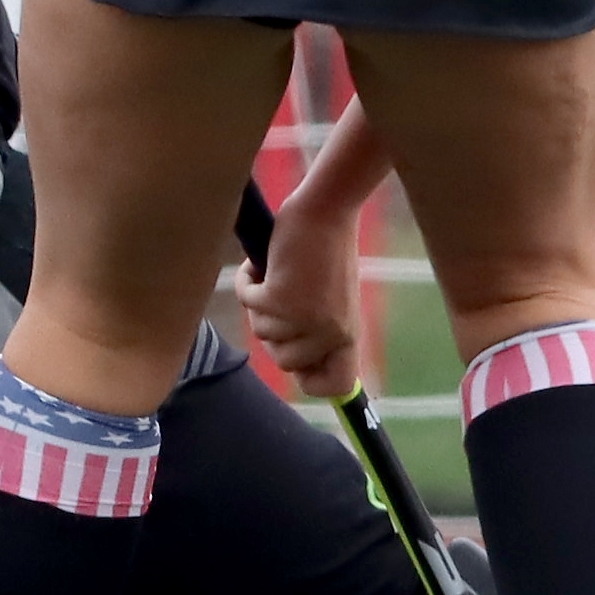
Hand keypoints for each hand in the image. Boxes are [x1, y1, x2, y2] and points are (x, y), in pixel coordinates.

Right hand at [236, 201, 363, 399]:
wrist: (324, 210)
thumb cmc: (326, 250)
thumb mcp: (333, 301)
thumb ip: (319, 332)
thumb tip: (292, 363)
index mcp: (348, 334)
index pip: (336, 384)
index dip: (311, 379)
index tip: (297, 362)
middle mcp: (329, 333)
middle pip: (283, 361)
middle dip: (272, 331)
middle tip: (280, 300)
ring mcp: (303, 318)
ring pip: (261, 331)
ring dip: (260, 303)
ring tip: (276, 274)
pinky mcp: (278, 298)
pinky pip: (247, 302)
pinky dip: (246, 281)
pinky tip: (260, 264)